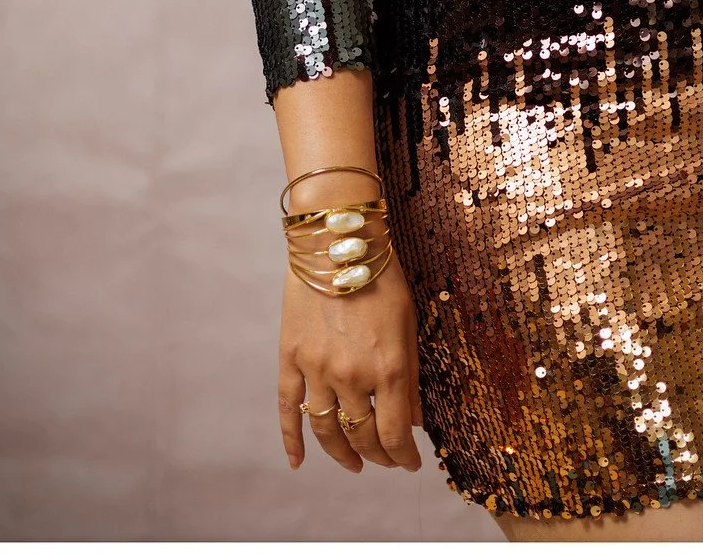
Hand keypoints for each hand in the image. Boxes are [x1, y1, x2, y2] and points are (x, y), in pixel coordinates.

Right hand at [278, 253, 423, 475]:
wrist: (337, 240)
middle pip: (362, 437)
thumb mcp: (409, 324)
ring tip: (354, 463)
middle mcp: (352, 376)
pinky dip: (291, 439)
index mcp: (389, 369)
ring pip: (327, 430)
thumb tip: (414, 421)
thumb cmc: (381, 278)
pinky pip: (288, 408)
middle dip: (378, 456)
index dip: (403, 457)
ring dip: (342, 454)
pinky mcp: (291, 357)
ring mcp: (317, 368)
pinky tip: (298, 462)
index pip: (394, 435)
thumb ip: (411, 377)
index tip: (409, 463)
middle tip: (385, 460)